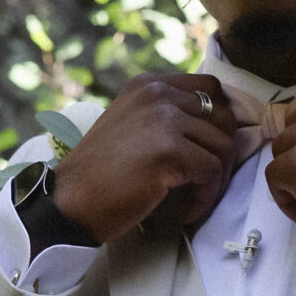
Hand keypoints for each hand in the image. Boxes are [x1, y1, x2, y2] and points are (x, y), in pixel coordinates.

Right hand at [51, 75, 237, 243]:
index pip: (210, 87)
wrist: (70, 201)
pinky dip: (206, 197)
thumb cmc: (101, 173)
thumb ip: (166, 116)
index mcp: (149, 85)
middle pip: (224, 117)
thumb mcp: (131, 124)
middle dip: (222, 153)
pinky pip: (213, 172)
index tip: (208, 150)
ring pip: (224, 146)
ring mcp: (164, 119)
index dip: (218, 121)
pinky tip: (185, 210)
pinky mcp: (170, 150)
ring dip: (216, 179)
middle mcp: (158, 94)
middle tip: (205, 181)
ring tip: (193, 198)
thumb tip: (217, 128)